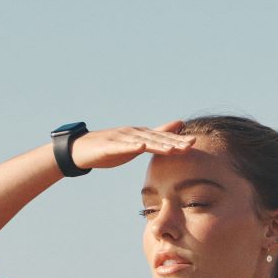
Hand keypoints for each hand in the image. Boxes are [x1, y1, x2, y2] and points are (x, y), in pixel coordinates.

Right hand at [70, 120, 196, 171]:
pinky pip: (122, 146)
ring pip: (143, 141)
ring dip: (158, 144)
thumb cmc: (110, 148)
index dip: (178, 140)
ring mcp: (121, 138)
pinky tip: (141, 146)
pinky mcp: (110, 145)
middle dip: (174, 141)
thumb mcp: (135, 144)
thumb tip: (174, 128)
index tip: (195, 143)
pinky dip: (132, 145)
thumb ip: (154, 137)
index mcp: (140, 135)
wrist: (82, 149)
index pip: (162, 138)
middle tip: (191, 143)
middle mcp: (134, 133)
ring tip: (172, 148)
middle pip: (156, 138)